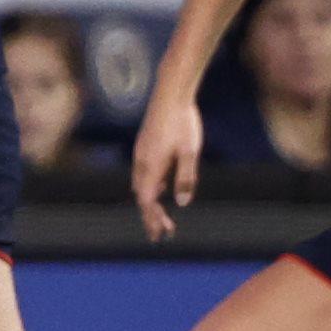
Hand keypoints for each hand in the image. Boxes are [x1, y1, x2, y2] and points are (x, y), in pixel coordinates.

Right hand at [129, 95, 203, 241]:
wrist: (170, 94)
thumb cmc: (183, 123)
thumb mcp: (189, 152)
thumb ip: (185, 178)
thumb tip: (182, 204)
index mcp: (151, 166)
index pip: (147, 200)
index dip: (153, 219)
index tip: (162, 235)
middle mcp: (141, 162)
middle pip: (141, 196)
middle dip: (150, 216)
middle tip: (161, 236)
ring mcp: (141, 153)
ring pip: (141, 185)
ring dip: (150, 203)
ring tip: (161, 218)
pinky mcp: (145, 146)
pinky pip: (143, 174)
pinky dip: (150, 188)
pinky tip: (161, 189)